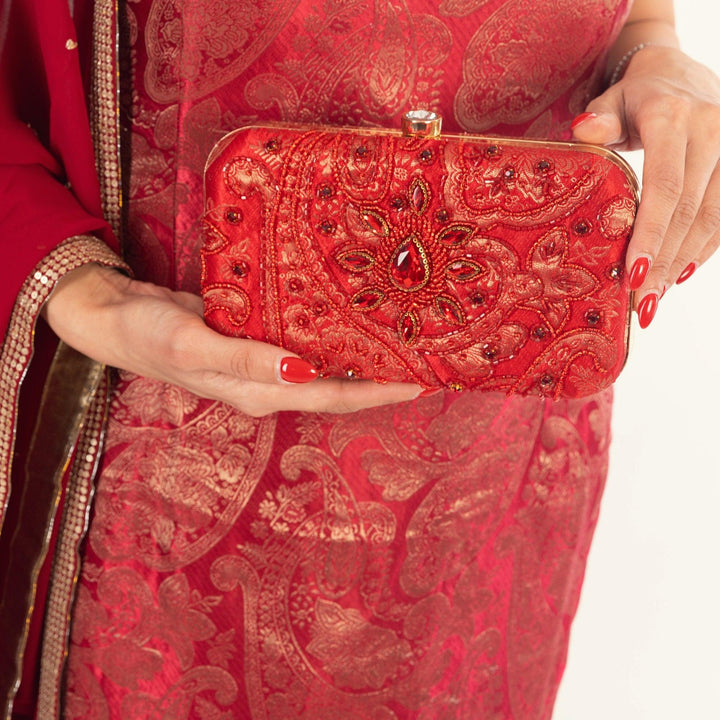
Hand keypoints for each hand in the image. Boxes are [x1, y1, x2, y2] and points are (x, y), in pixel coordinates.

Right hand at [42, 264, 422, 415]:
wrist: (114, 317)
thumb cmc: (147, 334)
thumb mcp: (194, 346)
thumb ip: (245, 360)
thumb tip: (303, 372)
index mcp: (259, 393)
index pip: (332, 398)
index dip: (378, 392)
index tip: (421, 381)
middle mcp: (269, 382)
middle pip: (337, 385)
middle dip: (381, 377)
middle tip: (425, 356)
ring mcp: (263, 361)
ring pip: (324, 363)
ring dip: (361, 356)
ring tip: (400, 338)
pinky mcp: (255, 337)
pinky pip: (303, 339)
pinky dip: (331, 332)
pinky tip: (349, 316)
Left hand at [571, 45, 719, 326]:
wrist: (677, 74)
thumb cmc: (633, 98)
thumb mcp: (609, 103)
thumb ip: (598, 120)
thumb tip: (583, 130)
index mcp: (671, 116)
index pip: (664, 184)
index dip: (651, 232)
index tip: (634, 273)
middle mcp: (710, 128)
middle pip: (688, 209)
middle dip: (664, 260)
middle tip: (641, 303)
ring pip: (713, 215)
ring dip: (683, 261)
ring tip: (655, 297)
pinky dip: (704, 247)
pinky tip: (680, 274)